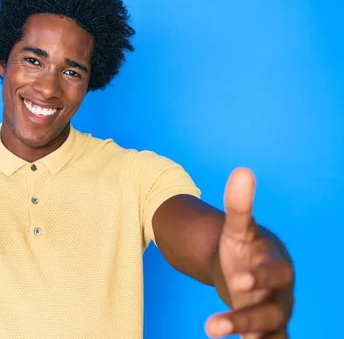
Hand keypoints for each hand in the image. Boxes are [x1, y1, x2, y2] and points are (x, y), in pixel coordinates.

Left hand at [206, 168, 293, 337]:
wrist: (248, 269)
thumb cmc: (244, 249)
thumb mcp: (237, 229)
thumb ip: (239, 206)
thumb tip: (242, 171)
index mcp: (277, 265)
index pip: (275, 273)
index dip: (260, 276)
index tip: (238, 280)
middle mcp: (281, 294)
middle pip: (272, 310)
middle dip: (245, 317)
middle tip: (212, 325)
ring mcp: (275, 314)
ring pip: (268, 331)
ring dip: (245, 334)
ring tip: (214, 335)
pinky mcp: (267, 330)